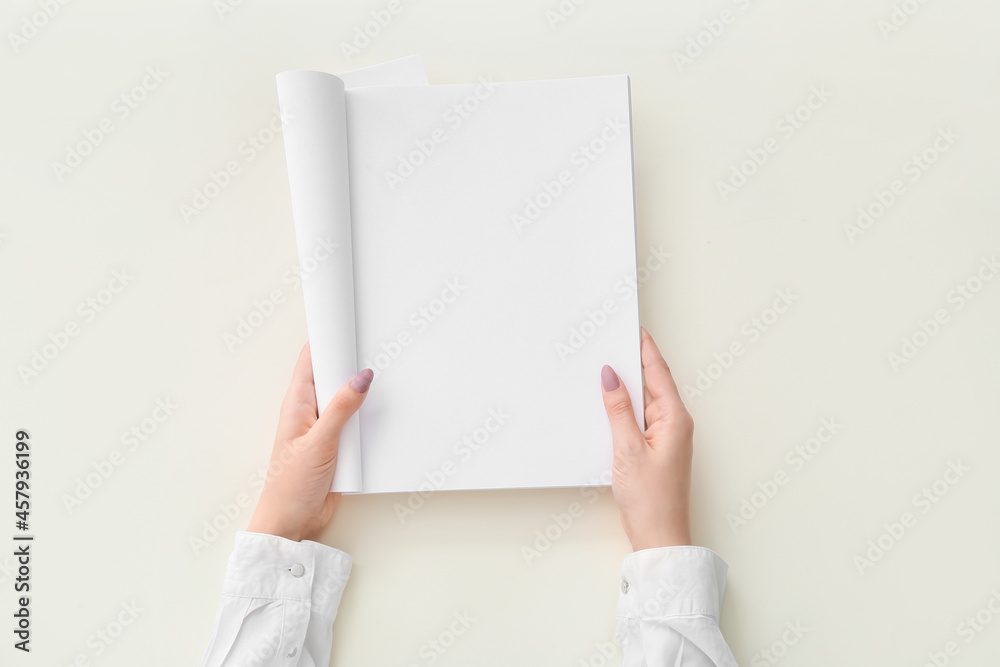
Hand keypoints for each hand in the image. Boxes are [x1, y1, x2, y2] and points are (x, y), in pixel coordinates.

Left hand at [247, 344, 373, 542]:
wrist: (293, 523)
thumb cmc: (290, 486)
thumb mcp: (320, 442)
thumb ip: (342, 408)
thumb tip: (361, 377)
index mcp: (297, 403)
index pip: (310, 359)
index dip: (327, 339)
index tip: (347, 324)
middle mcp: (310, 411)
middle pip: (333, 376)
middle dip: (352, 364)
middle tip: (374, 350)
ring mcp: (325, 428)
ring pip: (348, 400)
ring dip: (363, 396)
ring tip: (383, 383)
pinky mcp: (338, 445)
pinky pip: (356, 424)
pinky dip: (368, 419)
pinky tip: (380, 417)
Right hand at [601, 328, 692, 550]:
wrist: (659, 536)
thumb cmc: (651, 500)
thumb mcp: (627, 449)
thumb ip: (618, 409)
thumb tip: (611, 376)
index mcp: (675, 418)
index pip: (658, 372)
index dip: (644, 348)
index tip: (632, 328)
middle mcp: (675, 423)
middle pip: (652, 382)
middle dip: (632, 362)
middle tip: (610, 342)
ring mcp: (666, 436)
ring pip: (644, 400)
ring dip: (626, 386)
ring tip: (605, 368)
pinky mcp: (655, 448)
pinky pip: (640, 418)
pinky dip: (625, 408)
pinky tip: (608, 405)